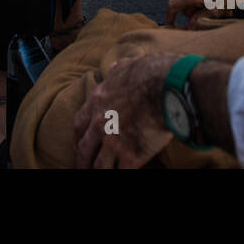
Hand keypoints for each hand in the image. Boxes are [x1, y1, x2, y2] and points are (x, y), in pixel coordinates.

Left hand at [72, 52, 177, 167]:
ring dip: (97, 171)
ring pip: (99, 166)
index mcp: (97, 101)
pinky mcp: (131, 155)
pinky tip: (120, 175)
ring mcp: (113, 141)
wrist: (165, 85)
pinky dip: (119, 175)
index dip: (78, 136)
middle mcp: (100, 123)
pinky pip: (120, 172)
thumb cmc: (149, 73)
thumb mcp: (126, 66)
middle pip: (83, 148)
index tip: (78, 143)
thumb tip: (113, 68)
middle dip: (82, 160)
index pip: (79, 123)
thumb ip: (116, 71)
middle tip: (82, 167)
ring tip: (97, 176)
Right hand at [165, 0, 243, 24]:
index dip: (170, 17)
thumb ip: (201, 18)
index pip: (173, 5)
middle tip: (215, 16)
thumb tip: (190, 26)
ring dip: (206, 7)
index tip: (171, 26)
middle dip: (197, 12)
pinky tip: (224, 2)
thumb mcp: (219, 10)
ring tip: (225, 9)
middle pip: (186, 4)